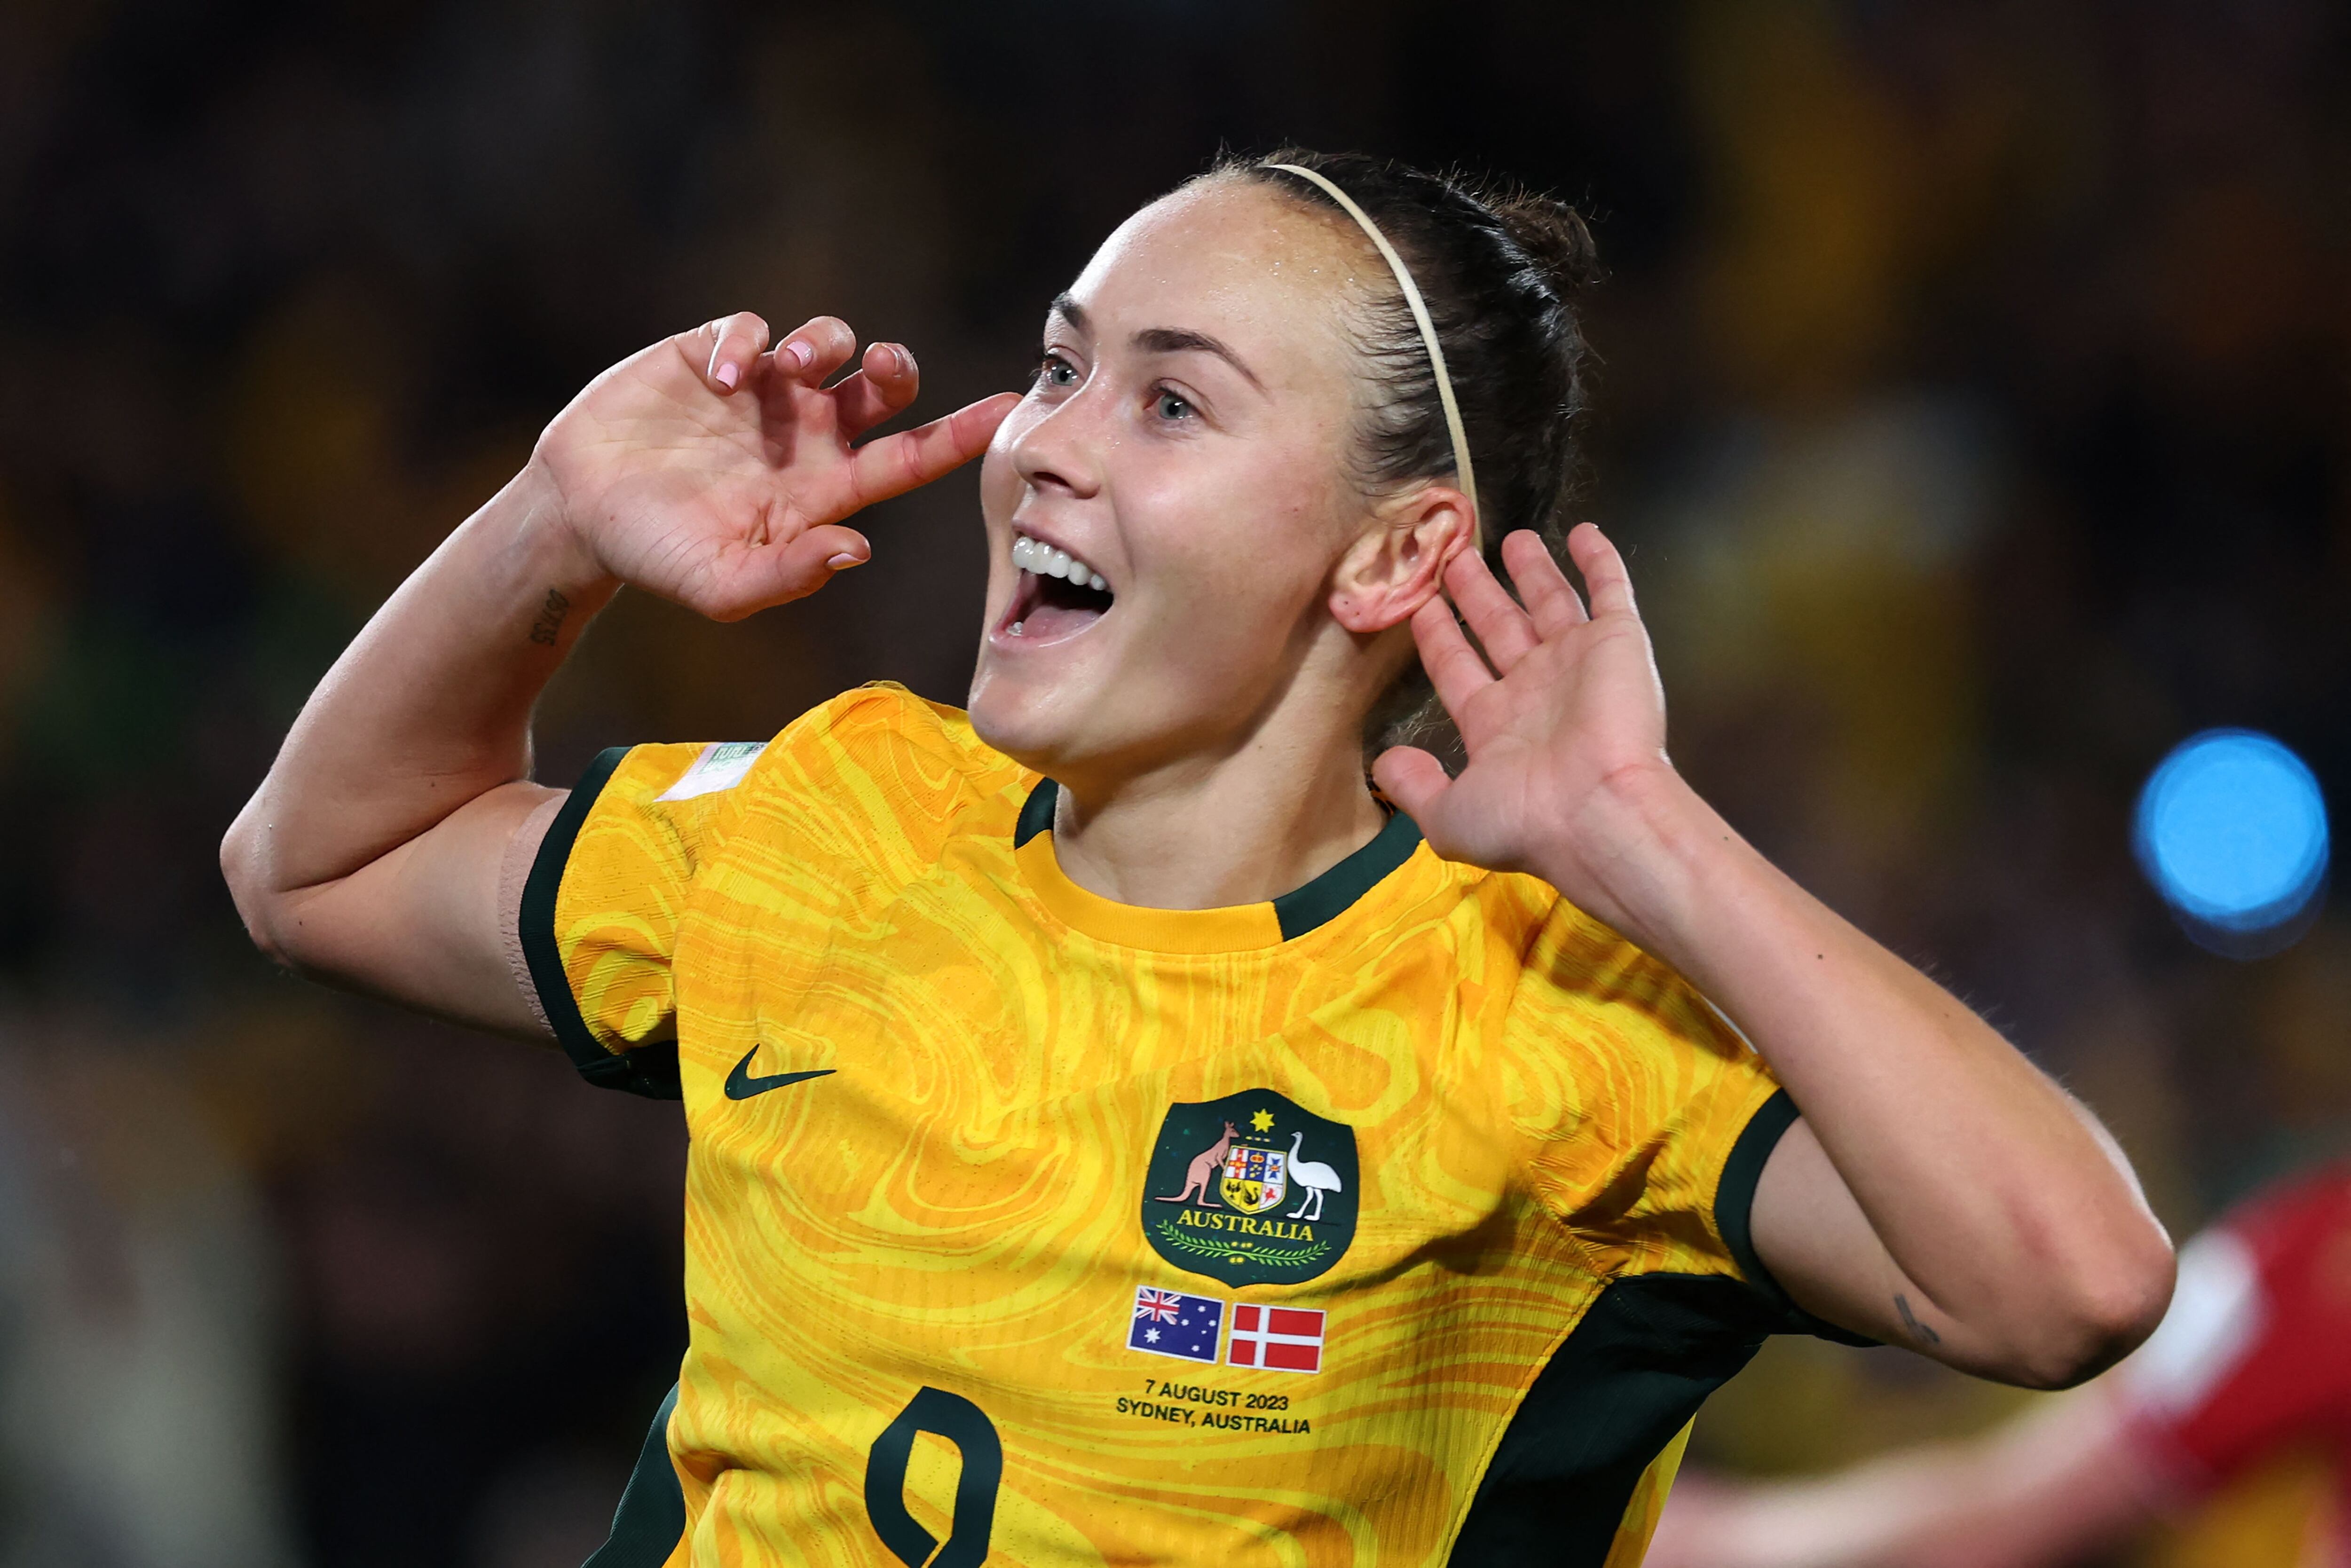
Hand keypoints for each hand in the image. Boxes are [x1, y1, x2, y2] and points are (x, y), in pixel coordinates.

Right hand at [528, 312, 1018, 619]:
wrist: (583, 517)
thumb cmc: (659, 557)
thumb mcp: (722, 586)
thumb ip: (788, 575)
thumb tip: (855, 551)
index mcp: (824, 488)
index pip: (908, 458)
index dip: (958, 434)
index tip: (1007, 411)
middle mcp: (806, 432)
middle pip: (884, 385)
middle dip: (898, 366)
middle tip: (883, 367)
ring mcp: (762, 391)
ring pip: (828, 343)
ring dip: (820, 347)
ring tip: (782, 372)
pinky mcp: (711, 354)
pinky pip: (750, 328)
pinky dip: (745, 342)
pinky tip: (719, 378)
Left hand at [1371, 524, 1679, 931]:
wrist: (1602, 814)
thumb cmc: (1525, 818)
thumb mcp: (1449, 816)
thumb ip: (1414, 787)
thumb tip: (1384, 763)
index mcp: (1496, 726)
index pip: (1457, 667)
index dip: (1439, 636)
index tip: (1421, 604)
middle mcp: (1535, 689)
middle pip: (1498, 627)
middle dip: (1476, 594)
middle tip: (1454, 558)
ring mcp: (1578, 662)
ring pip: (1549, 603)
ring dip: (1530, 571)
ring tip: (1510, 539)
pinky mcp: (1620, 642)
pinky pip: (1609, 591)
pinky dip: (1598, 562)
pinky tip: (1583, 533)